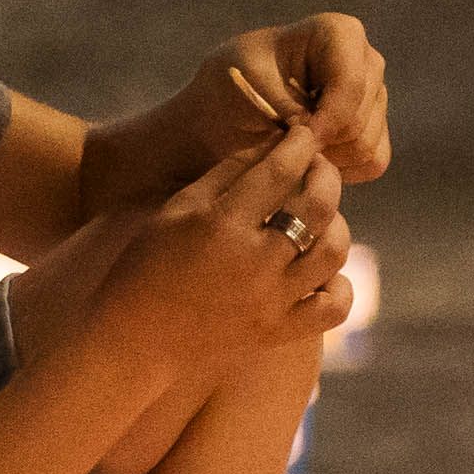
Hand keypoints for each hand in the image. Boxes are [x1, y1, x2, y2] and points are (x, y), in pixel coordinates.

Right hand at [98, 125, 354, 363]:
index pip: (280, 170)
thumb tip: (275, 145)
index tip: (305, 134)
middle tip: (318, 167)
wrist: (135, 339)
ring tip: (319, 217)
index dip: (301, 144)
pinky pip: (335, 306)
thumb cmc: (148, 264)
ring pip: (334, 252)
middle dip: (326, 175)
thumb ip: (227, 174)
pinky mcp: (278, 332)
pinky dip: (339, 283)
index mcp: (222, 225)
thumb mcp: (177, 209)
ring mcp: (271, 301)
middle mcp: (255, 262)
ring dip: (336, 224)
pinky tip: (321, 270)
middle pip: (319, 206)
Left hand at [216, 15, 390, 183]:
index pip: (351, 83)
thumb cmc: (232, 88)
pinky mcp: (376, 131)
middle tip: (282, 141)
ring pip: (366, 145)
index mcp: (338, 33)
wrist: (228, 115)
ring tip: (290, 145)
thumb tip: (316, 137)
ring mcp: (375, 97)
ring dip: (325, 157)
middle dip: (320, 140)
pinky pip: (373, 162)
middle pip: (360, 119)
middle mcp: (366, 61)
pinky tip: (309, 156)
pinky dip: (340, 169)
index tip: (293, 137)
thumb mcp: (248, 85)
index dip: (326, 119)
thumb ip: (286, 105)